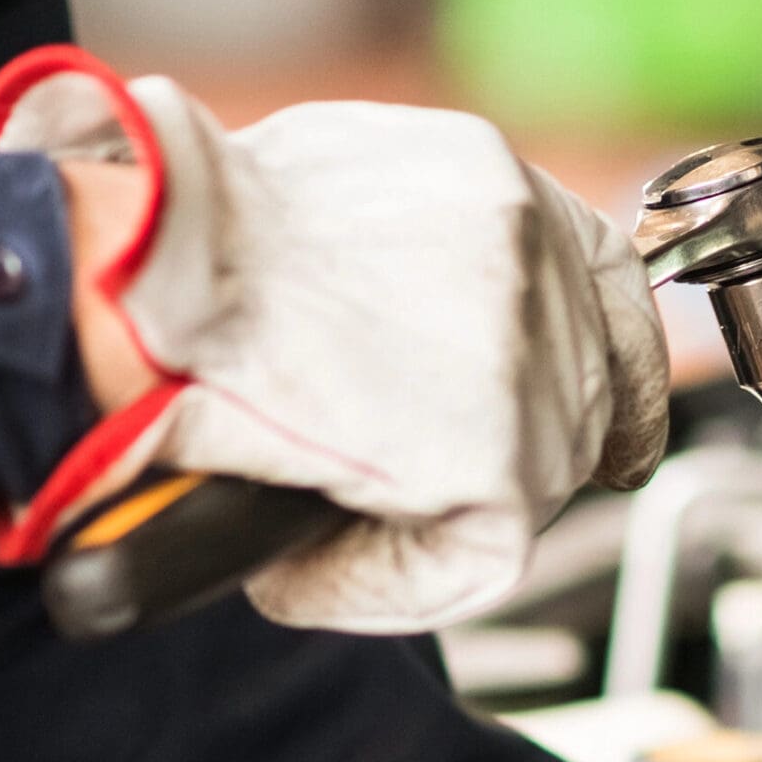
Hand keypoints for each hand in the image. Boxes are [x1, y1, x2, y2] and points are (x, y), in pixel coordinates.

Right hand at [0, 47, 670, 627]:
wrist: (140, 274)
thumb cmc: (179, 246)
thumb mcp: (324, 204)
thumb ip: (408, 265)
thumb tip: (420, 349)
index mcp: (496, 186)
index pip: (607, 279)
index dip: (619, 361)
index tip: (622, 433)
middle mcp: (535, 255)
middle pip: (578, 396)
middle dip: (503, 454)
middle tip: (396, 481)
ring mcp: (529, 354)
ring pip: (529, 486)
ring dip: (422, 515)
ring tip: (311, 497)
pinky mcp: (500, 454)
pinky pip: (473, 558)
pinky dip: (381, 575)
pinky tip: (303, 553)